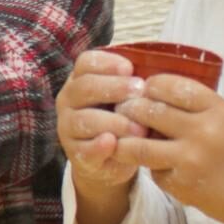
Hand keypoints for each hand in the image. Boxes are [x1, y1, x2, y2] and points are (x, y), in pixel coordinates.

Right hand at [55, 49, 150, 191]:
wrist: (109, 161)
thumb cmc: (121, 120)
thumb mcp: (123, 99)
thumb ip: (132, 85)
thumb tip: (155, 73)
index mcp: (79, 80)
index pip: (86, 62)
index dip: (107, 63)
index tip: (130, 68)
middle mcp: (68, 100)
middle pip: (85, 87)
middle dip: (114, 88)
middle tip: (140, 91)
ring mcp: (67, 127)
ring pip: (85, 119)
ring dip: (114, 122)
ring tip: (139, 128)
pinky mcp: (74, 153)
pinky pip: (85, 148)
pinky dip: (99, 146)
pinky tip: (113, 143)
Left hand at [115, 74, 223, 223]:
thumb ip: (190, 104)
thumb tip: (146, 91)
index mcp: (216, 108)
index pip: (169, 86)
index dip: (149, 86)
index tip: (144, 90)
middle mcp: (203, 131)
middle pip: (148, 111)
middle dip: (129, 109)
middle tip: (123, 111)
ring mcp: (191, 159)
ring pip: (139, 145)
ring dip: (125, 142)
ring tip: (121, 139)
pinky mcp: (182, 184)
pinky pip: (152, 171)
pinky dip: (151, 168)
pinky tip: (159, 166)